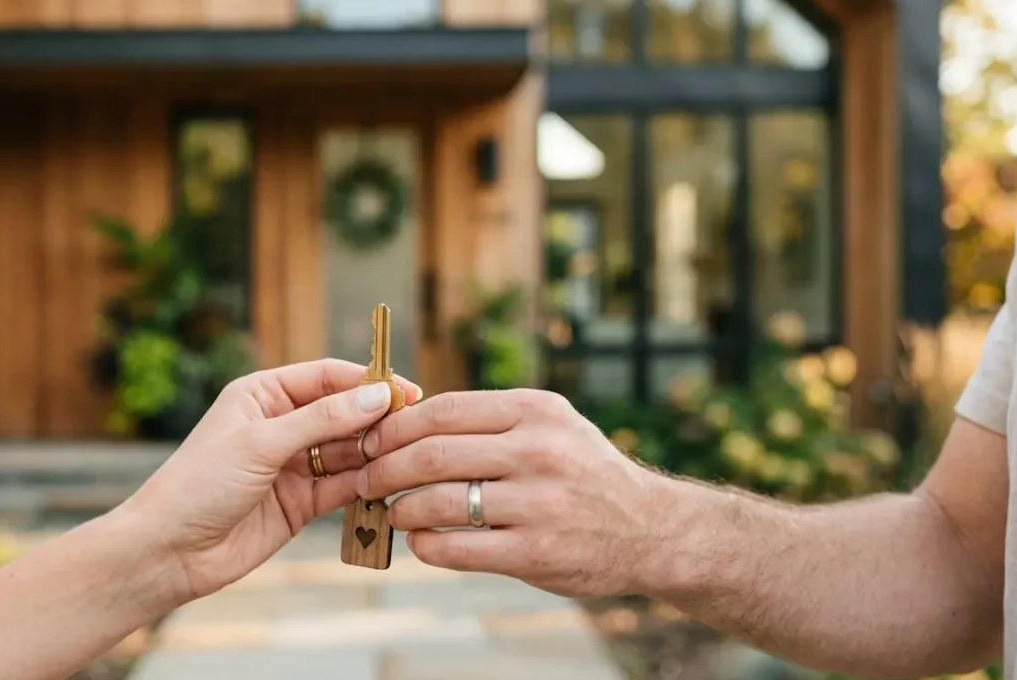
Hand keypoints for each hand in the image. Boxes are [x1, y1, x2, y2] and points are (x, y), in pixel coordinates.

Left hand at [123, 359, 419, 603]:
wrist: (169, 551)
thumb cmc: (198, 484)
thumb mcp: (260, 443)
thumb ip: (321, 420)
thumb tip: (375, 395)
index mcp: (263, 394)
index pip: (326, 377)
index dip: (367, 381)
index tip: (406, 390)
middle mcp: (280, 425)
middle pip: (342, 413)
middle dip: (376, 419)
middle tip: (414, 427)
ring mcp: (292, 465)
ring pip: (347, 451)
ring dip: (374, 454)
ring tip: (404, 457)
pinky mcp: (301, 502)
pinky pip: (343, 487)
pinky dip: (365, 485)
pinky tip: (387, 483)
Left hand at [355, 389, 666, 597]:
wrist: (651, 529)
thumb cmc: (584, 472)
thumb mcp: (550, 425)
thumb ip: (490, 421)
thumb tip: (407, 418)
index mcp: (535, 411)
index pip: (442, 410)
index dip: (393, 426)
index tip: (369, 439)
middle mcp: (537, 451)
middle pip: (431, 454)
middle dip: (383, 467)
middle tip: (364, 478)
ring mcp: (537, 503)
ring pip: (437, 502)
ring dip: (400, 508)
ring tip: (392, 511)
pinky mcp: (535, 552)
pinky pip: (456, 548)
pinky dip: (426, 545)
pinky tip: (422, 542)